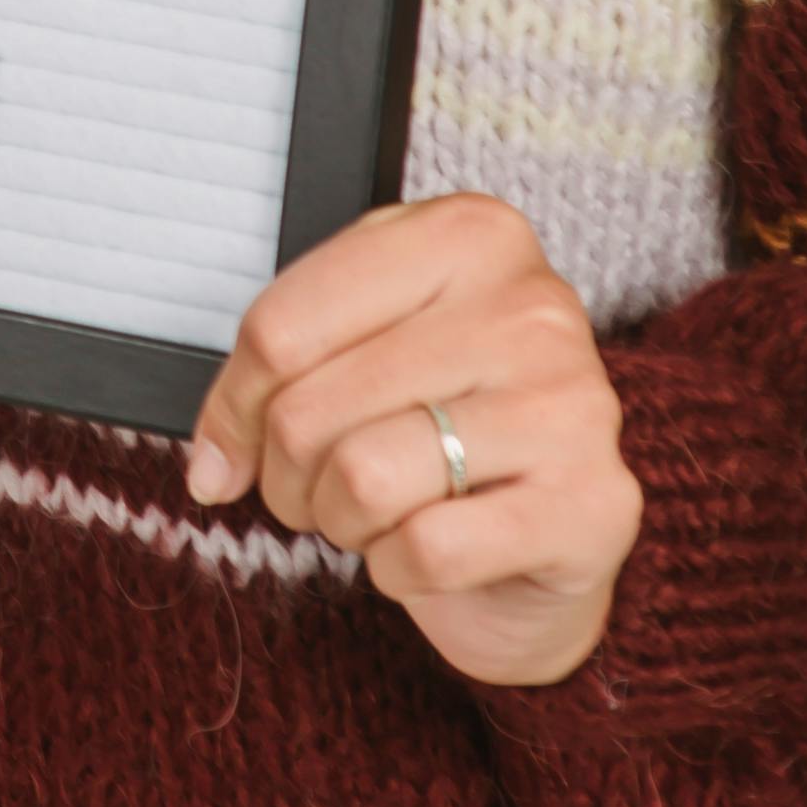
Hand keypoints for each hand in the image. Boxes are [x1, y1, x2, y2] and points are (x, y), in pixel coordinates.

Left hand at [185, 193, 641, 688]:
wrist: (555, 537)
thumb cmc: (449, 431)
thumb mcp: (360, 357)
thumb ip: (273, 379)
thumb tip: (213, 463)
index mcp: (468, 236)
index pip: (280, 324)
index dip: (233, 406)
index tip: (233, 448)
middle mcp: (531, 306)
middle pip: (309, 408)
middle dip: (290, 477)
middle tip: (322, 490)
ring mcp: (571, 404)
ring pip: (364, 478)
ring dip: (344, 523)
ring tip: (377, 515)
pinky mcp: (592, 505)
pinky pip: (428, 549)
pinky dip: (399, 569)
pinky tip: (428, 553)